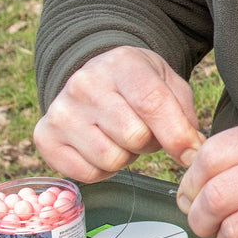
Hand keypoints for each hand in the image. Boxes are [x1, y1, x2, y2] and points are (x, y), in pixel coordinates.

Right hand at [34, 46, 205, 181]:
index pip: (152, 103)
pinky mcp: (45, 136)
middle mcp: (85, 83)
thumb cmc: (138, 85)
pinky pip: (87, 174)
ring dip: (125, 157)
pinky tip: (101, 146)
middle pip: (133, 137)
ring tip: (121, 137)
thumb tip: (192, 154)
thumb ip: (185, 117)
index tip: (190, 154)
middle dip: (148, 143)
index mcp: (122, 63)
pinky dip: (102, 170)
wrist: (95, 78)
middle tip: (144, 132)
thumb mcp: (168, 85)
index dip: (177, 135)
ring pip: (110, 159)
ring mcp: (61, 110)